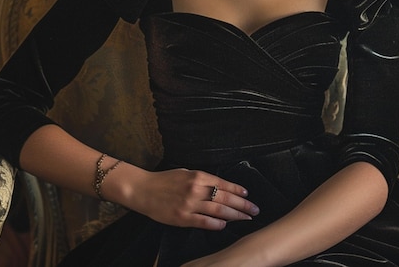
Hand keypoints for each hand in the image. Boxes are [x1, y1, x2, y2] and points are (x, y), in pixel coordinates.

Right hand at [111, 166, 259, 230]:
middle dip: (242, 204)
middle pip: (224, 197)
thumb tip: (220, 186)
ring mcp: (189, 204)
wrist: (144, 190)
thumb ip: (202, 180)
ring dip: (234, 215)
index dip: (237, 190)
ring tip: (245, 218)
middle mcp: (196, 189)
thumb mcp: (186, 172)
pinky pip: (203, 222)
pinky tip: (225, 224)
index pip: (223, 183)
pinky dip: (216, 223)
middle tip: (254, 210)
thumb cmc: (165, 180)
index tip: (248, 195)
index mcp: (197, 176)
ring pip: (218, 210)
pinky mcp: (182, 218)